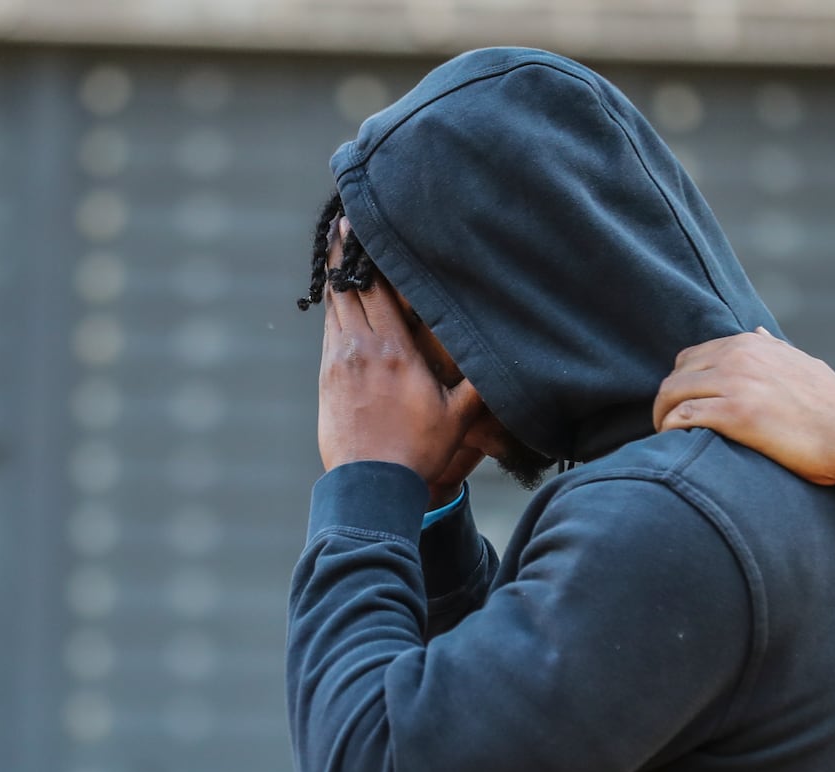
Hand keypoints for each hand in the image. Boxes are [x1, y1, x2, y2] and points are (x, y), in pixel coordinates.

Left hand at [318, 220, 484, 498]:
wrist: (371, 485)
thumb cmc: (418, 451)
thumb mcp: (459, 416)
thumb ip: (480, 382)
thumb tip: (507, 356)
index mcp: (395, 350)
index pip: (376, 288)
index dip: (366, 254)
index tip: (360, 224)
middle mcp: (362, 348)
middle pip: (348, 289)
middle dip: (344, 254)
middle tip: (342, 222)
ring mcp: (339, 363)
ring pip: (335, 309)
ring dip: (335, 279)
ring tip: (337, 251)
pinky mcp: (327, 380)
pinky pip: (329, 333)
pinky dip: (334, 310)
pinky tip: (338, 301)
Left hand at [654, 330, 834, 490]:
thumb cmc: (831, 405)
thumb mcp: (801, 363)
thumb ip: (773, 348)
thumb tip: (757, 331)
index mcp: (750, 344)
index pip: (691, 357)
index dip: (682, 384)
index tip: (683, 406)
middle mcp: (738, 357)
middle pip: (676, 375)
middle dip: (667, 401)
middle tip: (669, 427)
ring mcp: (735, 383)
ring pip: (672, 394)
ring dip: (663, 418)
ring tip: (667, 439)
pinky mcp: (735, 415)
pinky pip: (683, 416)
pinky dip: (670, 430)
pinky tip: (673, 445)